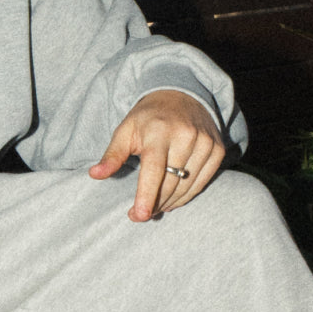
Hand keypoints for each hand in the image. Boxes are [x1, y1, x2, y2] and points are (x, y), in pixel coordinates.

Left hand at [89, 90, 224, 220]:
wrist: (182, 95)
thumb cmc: (148, 118)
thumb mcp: (125, 130)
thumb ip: (112, 155)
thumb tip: (95, 175)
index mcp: (158, 130)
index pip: (154, 169)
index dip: (147, 195)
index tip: (139, 216)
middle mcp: (185, 135)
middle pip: (171, 182)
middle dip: (155, 203)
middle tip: (141, 213)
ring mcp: (205, 142)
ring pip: (187, 186)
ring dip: (170, 202)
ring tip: (156, 206)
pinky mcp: (217, 149)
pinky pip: (202, 182)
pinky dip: (187, 195)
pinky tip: (174, 199)